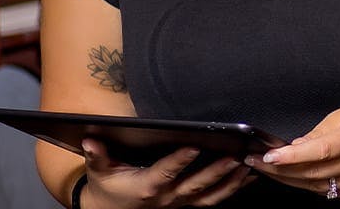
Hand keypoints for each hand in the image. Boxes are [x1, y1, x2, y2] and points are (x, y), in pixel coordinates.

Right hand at [80, 139, 254, 206]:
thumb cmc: (108, 186)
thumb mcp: (100, 170)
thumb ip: (97, 155)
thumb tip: (90, 138)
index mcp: (147, 186)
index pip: (165, 172)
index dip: (180, 160)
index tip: (195, 146)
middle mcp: (167, 197)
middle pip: (195, 185)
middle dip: (216, 172)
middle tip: (234, 157)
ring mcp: (179, 203)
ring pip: (209, 196)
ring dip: (230, 182)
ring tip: (248, 166)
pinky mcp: (187, 204)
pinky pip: (213, 200)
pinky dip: (233, 189)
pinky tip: (249, 176)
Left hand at [249, 102, 339, 198]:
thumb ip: (319, 132)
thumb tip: (295, 147)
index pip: (321, 150)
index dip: (292, 155)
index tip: (269, 156)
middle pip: (313, 171)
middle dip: (280, 168)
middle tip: (256, 161)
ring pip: (315, 185)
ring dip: (288, 179)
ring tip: (268, 170)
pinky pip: (326, 191)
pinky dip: (307, 184)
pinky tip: (294, 176)